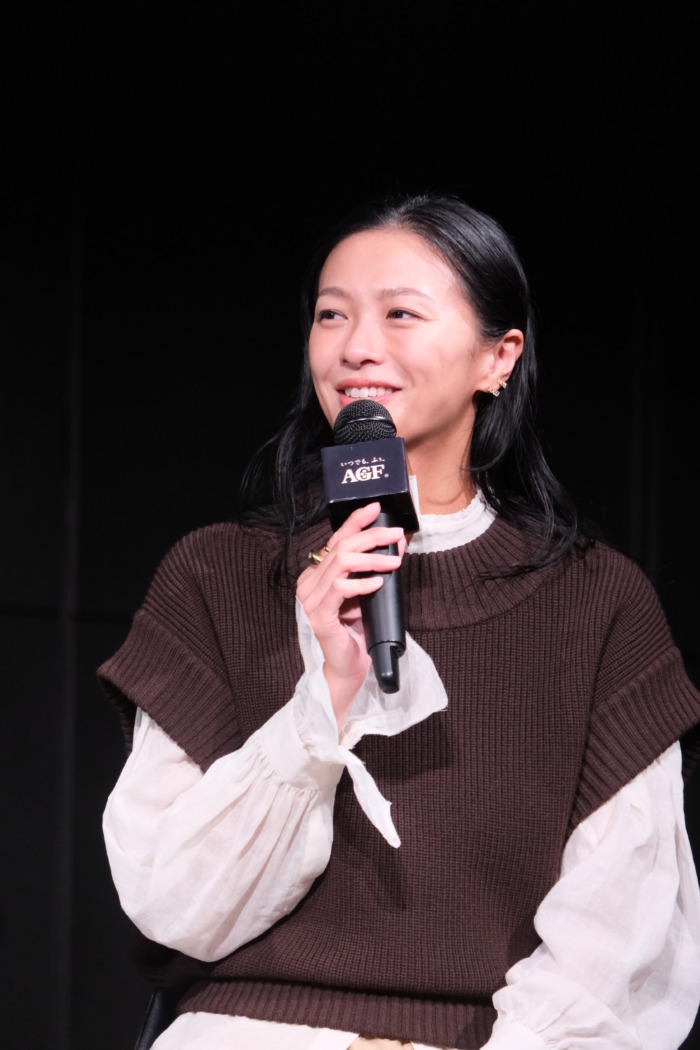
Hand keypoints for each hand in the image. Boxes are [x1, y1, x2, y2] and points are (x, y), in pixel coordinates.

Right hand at [296, 502, 405, 734]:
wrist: (350, 666)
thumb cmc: (359, 630)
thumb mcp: (368, 591)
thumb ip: (374, 568)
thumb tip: (395, 542)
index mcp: (317, 574)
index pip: (336, 539)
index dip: (355, 521)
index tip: (375, 508)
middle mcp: (309, 583)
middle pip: (340, 547)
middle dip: (370, 537)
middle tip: (394, 536)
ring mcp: (311, 599)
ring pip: (341, 563)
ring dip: (371, 559)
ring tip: (393, 562)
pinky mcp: (319, 615)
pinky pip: (340, 589)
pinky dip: (362, 583)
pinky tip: (378, 582)